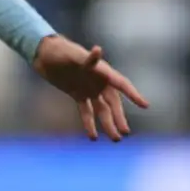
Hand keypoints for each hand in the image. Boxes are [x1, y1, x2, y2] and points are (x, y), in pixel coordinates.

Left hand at [33, 35, 149, 141]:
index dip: (133, 94)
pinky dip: (89, 123)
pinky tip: (93, 137)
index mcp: (102, 71)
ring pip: (102, 109)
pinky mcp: (78, 94)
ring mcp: (89, 88)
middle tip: (125, 133)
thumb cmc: (60, 51)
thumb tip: (98, 50)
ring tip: (115, 139)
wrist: (44, 54)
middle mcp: (99, 81)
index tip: (145, 105)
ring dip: (108, 124)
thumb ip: (87, 57)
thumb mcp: (73, 54)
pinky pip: (86, 111)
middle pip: (113, 102)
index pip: (122, 84)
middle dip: (119, 117)